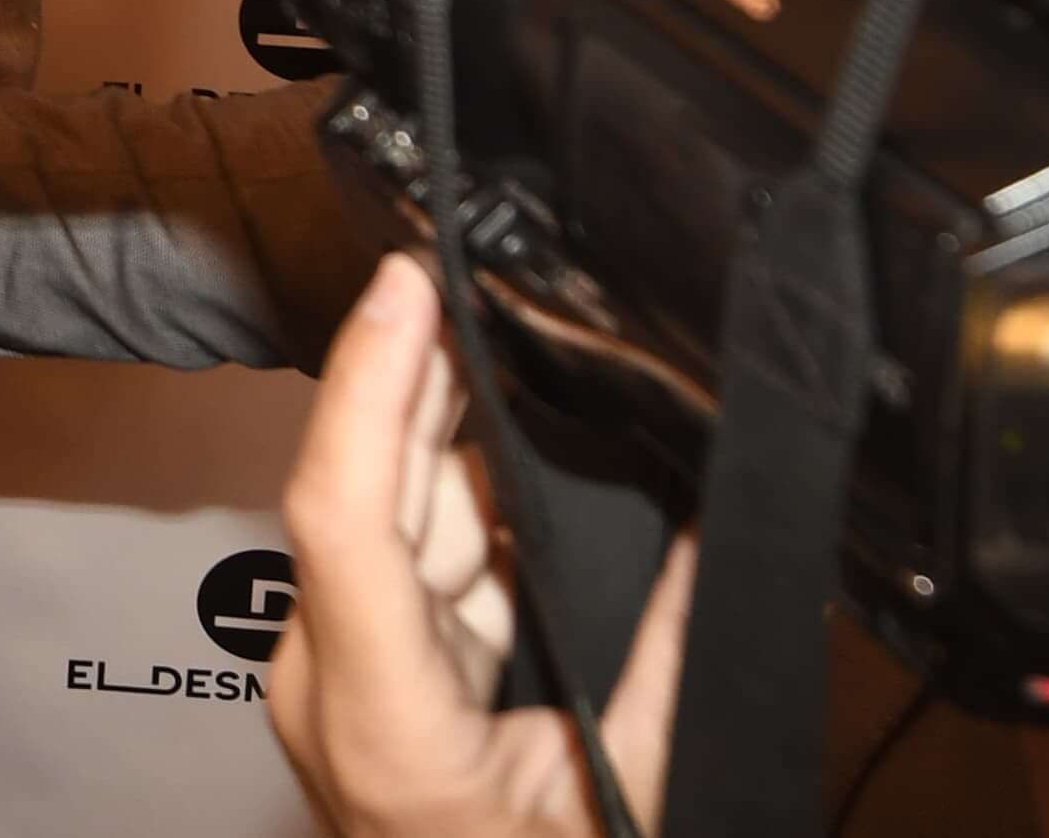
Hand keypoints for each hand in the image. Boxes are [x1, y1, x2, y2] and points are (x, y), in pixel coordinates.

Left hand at [268, 254, 689, 837]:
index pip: (344, 514)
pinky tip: (503, 431)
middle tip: (474, 263)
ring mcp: (332, 680)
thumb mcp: (629, 795)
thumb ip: (672, 658)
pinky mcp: (357, 674)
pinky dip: (460, 492)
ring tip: (509, 333)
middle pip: (369, 490)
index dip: (371, 381)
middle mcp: (331, 688)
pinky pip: (408, 554)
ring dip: (449, 426)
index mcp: (383, 724)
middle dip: (420, 371)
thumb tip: (717, 525)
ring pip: (392, 511)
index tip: (406, 282)